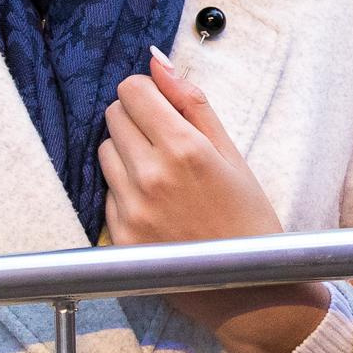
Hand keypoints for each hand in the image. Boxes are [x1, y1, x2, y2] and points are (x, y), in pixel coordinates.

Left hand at [103, 48, 326, 352]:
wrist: (248, 290)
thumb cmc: (248, 218)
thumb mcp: (231, 154)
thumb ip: (192, 103)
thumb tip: (158, 62)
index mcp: (183, 149)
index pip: (132, 90)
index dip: (146, 93)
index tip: (160, 106)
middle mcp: (150, 176)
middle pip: (113, 116)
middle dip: (136, 119)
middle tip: (164, 142)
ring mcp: (130, 208)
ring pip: (104, 152)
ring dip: (126, 154)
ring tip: (162, 177)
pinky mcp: (119, 235)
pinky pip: (107, 192)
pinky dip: (126, 190)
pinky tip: (158, 206)